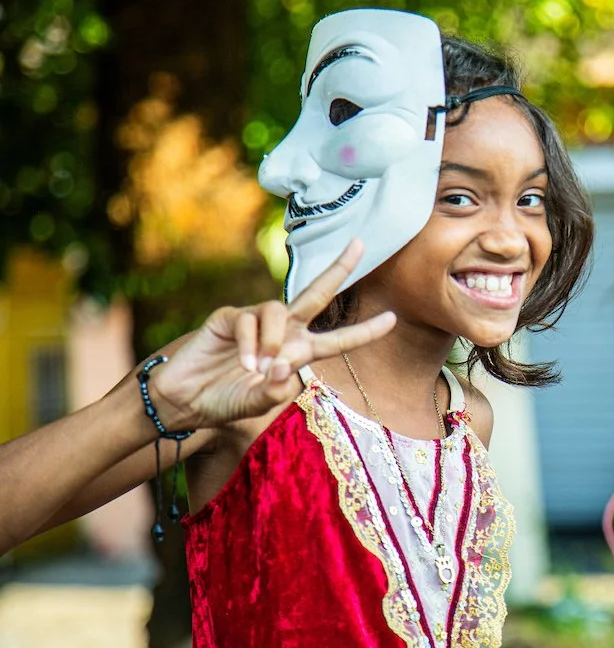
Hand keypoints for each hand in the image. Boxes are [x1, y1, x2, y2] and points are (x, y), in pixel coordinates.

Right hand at [152, 239, 395, 430]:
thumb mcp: (260, 403)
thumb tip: (287, 364)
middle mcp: (283, 331)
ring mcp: (256, 321)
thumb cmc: (226, 401)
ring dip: (276, 340)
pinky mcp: (230, 317)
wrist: (186, 401)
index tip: (394, 319)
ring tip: (261, 369)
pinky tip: (243, 365)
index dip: (365, 331)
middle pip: (316, 294)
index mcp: (298, 351)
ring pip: (280, 311)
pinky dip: (250, 345)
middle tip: (360, 244)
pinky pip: (248, 321)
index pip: (338, 340)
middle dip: (339, 269)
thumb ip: (278, 390)